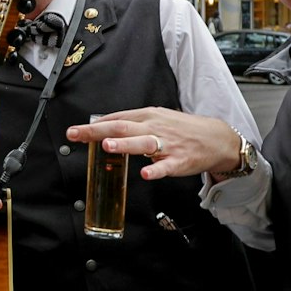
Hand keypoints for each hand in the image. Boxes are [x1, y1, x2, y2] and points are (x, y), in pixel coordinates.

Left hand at [74, 107, 240, 179]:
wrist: (215, 137)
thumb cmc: (182, 128)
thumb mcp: (156, 118)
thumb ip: (132, 123)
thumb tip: (105, 127)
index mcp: (147, 116)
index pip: (116, 119)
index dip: (94, 125)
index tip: (75, 131)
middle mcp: (155, 128)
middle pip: (122, 127)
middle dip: (97, 132)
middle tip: (77, 134)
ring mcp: (167, 144)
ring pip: (143, 143)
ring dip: (125, 143)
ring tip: (108, 146)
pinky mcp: (179, 161)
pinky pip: (166, 166)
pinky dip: (156, 170)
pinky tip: (145, 174)